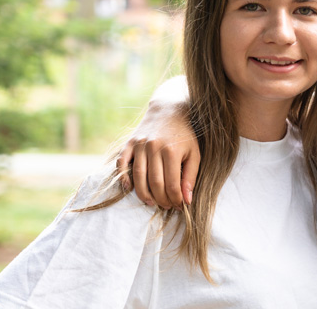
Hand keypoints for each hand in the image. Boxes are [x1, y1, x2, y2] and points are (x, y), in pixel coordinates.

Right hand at [116, 77, 198, 207]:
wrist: (169, 110)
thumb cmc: (185, 135)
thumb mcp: (194, 154)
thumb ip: (191, 177)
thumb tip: (187, 200)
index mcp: (171, 151)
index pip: (172, 184)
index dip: (175, 199)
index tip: (179, 206)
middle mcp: (153, 148)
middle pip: (154, 183)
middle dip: (161, 199)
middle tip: (166, 206)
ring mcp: (139, 145)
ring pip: (138, 177)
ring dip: (144, 194)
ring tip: (151, 203)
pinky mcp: (129, 143)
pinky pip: (122, 163)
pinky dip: (124, 177)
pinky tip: (129, 188)